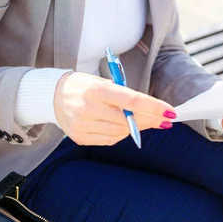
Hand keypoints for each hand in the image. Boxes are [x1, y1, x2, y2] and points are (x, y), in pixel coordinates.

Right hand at [54, 71, 175, 145]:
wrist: (53, 95)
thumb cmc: (85, 85)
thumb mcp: (103, 81)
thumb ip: (125, 96)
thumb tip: (152, 111)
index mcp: (96, 89)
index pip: (131, 100)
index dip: (153, 107)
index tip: (169, 111)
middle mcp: (88, 108)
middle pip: (128, 120)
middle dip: (150, 119)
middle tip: (164, 118)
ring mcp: (82, 125)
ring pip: (120, 132)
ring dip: (136, 128)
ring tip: (144, 121)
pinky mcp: (79, 137)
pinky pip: (109, 140)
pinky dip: (120, 134)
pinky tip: (123, 127)